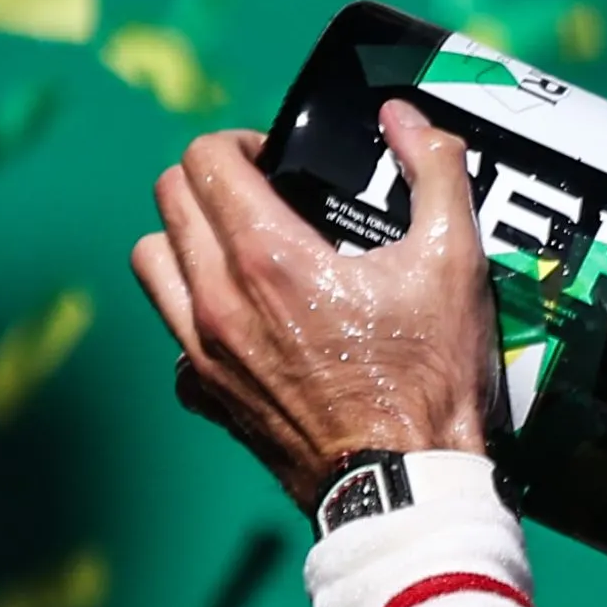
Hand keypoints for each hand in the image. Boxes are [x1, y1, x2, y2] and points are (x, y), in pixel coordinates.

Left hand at [132, 103, 495, 505]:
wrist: (408, 487)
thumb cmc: (431, 382)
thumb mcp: (454, 264)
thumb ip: (433, 173)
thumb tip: (407, 119)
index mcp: (268, 254)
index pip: (205, 157)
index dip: (241, 143)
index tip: (278, 162)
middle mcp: (219, 298)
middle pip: (169, 199)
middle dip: (210, 182)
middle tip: (261, 198)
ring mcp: (205, 352)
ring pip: (152, 264)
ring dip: (185, 245)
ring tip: (237, 255)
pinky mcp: (211, 398)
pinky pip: (174, 344)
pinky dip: (195, 327)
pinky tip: (243, 333)